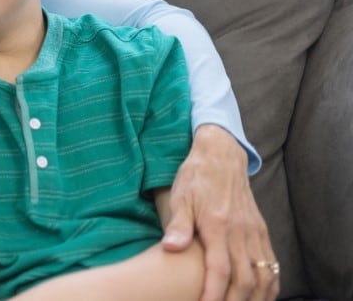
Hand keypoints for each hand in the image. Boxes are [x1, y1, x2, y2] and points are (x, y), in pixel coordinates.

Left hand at [161, 125, 276, 300]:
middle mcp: (241, 232)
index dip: (213, 293)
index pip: (220, 269)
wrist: (221, 156)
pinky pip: (272, 264)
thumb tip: (170, 249)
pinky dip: (269, 284)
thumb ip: (178, 225)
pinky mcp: (261, 231)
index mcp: (218, 225)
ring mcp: (255, 232)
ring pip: (263, 275)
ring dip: (255, 297)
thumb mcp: (181, 198)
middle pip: (245, 279)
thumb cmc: (196, 178)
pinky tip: (261, 295)